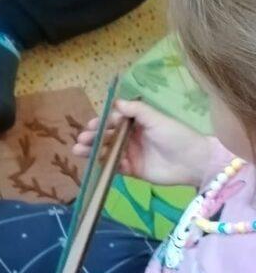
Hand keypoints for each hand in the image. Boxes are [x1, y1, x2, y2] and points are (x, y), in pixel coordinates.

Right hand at [74, 97, 211, 186]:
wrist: (192, 161)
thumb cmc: (176, 136)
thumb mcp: (156, 118)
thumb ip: (136, 111)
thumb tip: (115, 102)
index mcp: (137, 123)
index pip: (114, 122)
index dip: (101, 123)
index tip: (91, 125)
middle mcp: (132, 138)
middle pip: (107, 137)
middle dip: (93, 138)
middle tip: (81, 141)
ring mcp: (131, 154)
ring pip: (107, 152)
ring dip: (93, 151)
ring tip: (78, 151)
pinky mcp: (133, 170)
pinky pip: (115, 167)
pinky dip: (106, 165)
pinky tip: (98, 163)